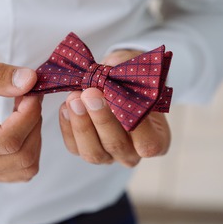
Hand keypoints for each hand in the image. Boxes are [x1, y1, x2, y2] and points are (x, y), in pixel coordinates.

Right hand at [0, 57, 41, 184]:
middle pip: (22, 156)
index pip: (8, 140)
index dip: (30, 115)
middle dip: (34, 123)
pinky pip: (22, 170)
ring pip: (27, 167)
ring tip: (23, 110)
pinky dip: (30, 146)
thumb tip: (30, 81)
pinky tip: (19, 125)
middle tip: (29, 96)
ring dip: (34, 135)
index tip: (32, 91)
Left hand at [59, 50, 170, 166]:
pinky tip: (66, 107)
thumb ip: (126, 69)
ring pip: (93, 152)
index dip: (137, 127)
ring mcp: (108, 156)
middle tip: (91, 93)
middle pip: (116, 146)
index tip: (123, 100)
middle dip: (102, 119)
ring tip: (74, 98)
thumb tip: (111, 67)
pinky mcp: (84, 150)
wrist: (114, 84)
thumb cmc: (131, 79)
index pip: (148, 143)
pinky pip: (73, 146)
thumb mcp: (135, 70)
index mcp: (156, 140)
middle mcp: (132, 154)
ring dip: (81, 124)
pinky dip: (67, 126)